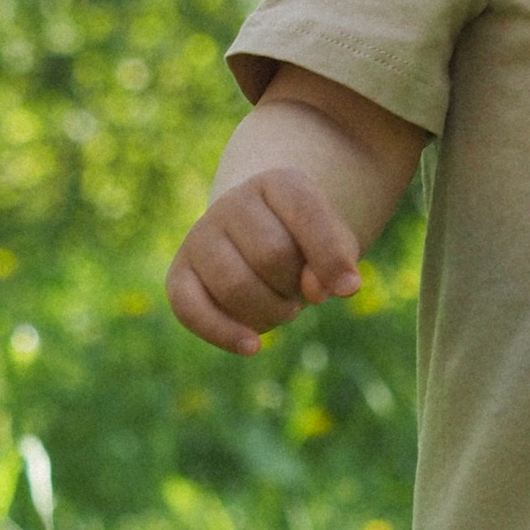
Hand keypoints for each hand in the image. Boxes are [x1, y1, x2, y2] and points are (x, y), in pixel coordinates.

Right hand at [166, 170, 363, 355]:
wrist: (263, 240)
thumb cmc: (306, 244)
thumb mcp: (334, 244)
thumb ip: (336, 259)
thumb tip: (318, 292)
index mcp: (277, 183)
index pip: (306, 212)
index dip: (330, 256)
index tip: (349, 288)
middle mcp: (233, 202)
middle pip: (272, 255)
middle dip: (295, 287)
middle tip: (299, 291)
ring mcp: (201, 235)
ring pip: (235, 285)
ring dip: (270, 312)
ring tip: (282, 308)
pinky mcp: (180, 273)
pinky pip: (190, 308)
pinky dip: (224, 333)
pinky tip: (253, 347)